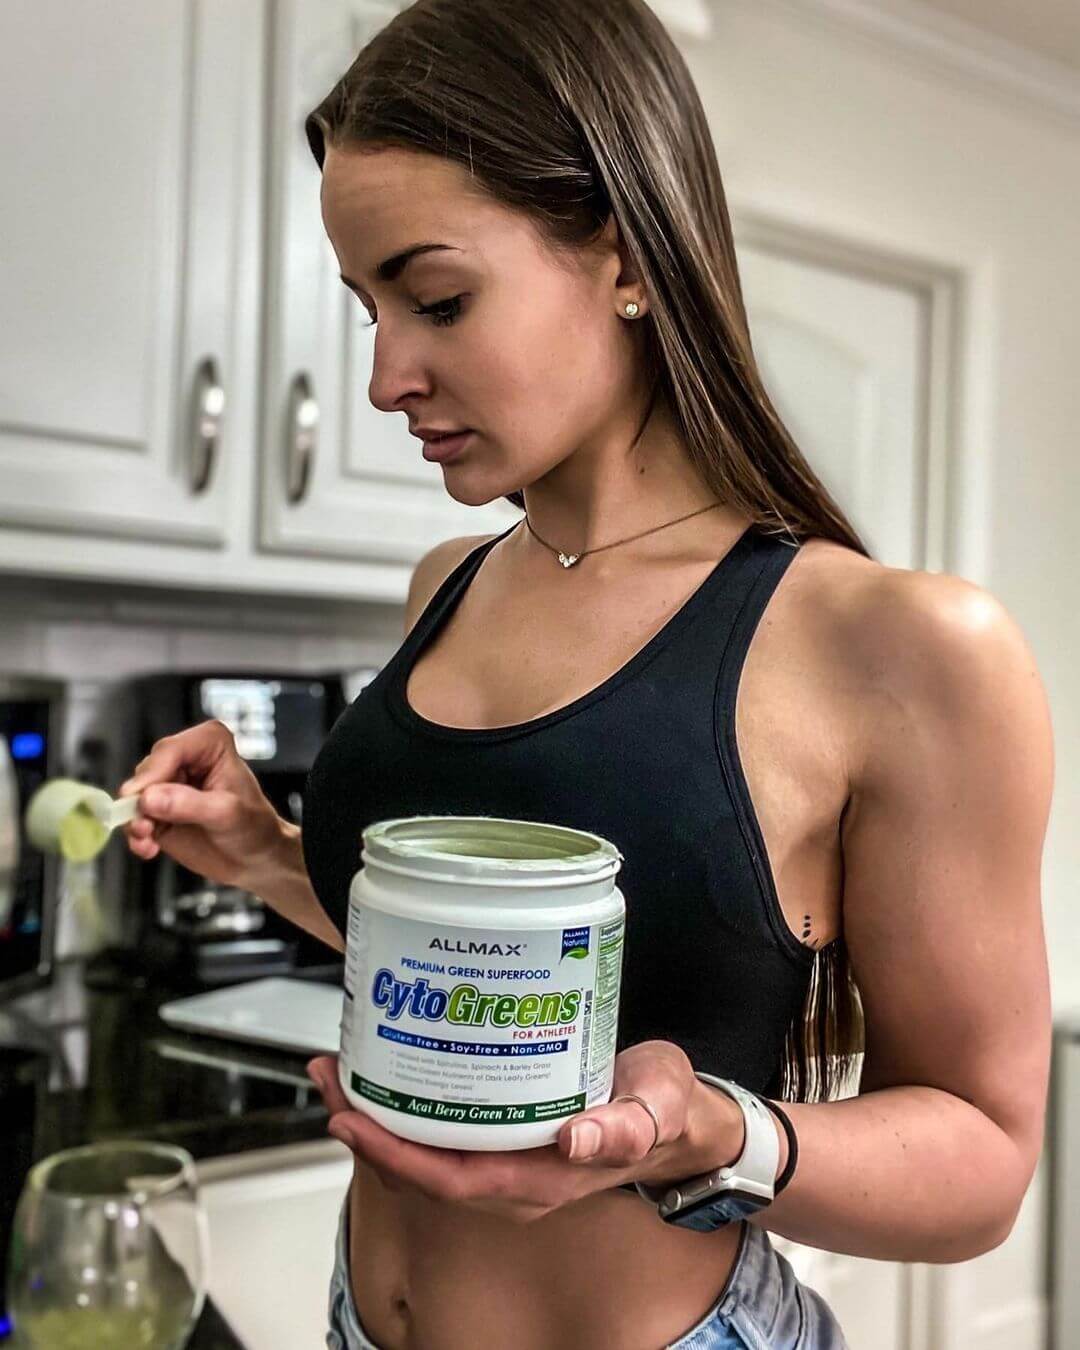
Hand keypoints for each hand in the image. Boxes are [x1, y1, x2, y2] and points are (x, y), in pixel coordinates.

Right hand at [118, 719, 285, 889]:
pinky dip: (136, 835)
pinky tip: (148, 848)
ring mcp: (169, 784)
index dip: (154, 774)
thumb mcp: (228, 814)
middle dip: (141, 801)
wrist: (256, 858)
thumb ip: (189, 804)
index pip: (171, 750)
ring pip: (134, 795)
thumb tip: (149, 798)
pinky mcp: (158, 809)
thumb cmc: (255, 828)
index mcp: (210, 743)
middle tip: (146, 827)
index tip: (144, 800)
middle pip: (147, 772)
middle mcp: (185, 758)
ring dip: (135, 820)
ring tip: (147, 840)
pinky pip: (133, 817)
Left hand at [305, 1040, 740, 1223]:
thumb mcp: (655, 1110)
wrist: (681, 1119)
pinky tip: (395, 1067)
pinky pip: (446, 1128)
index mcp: (540, 1178)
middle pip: (422, 1166)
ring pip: (426, 1149)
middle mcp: (513, 1175)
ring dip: (381, 1113)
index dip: (393, 1153)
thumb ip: (624, 1127)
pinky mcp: (509, 1130)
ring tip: (345, 1068)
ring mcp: (508, 1156)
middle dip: (369, 1126)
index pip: (449, 1178)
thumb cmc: (666, 1113)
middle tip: (332, 1076)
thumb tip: (578, 1140)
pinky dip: (411, 1103)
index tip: (352, 1118)